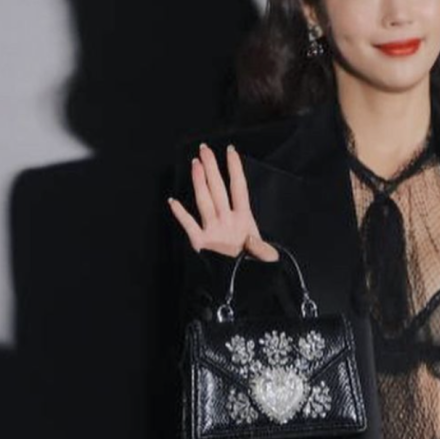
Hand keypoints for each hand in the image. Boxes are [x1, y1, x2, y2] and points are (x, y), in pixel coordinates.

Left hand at [168, 143, 278, 261]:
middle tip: (204, 149)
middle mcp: (228, 220)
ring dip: (198, 181)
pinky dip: (179, 213)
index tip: (230, 151)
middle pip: (218, 188)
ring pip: (204, 200)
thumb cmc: (255, 269)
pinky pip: (188, 224)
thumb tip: (251, 234)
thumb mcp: (268, 255)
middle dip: (212, 167)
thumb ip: (261, 242)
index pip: (239, 187)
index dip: (235, 168)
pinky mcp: (200, 242)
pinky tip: (171, 201)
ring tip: (194, 163)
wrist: (240, 288)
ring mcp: (213, 230)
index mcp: (245, 220)